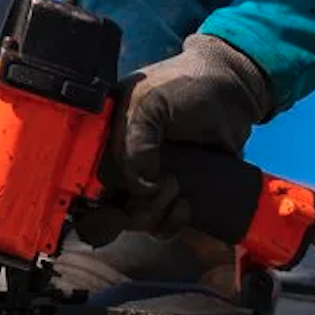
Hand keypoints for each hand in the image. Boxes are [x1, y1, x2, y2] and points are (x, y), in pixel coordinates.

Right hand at [77, 35, 272, 244]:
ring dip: (157, 213)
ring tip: (177, 186)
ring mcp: (146, 184)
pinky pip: (162, 228)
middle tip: (164, 182)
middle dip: (136, 207)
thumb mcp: (150, 103)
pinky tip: (186, 204)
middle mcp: (121, 165)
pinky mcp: (172, 199)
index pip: (85, 180)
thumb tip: (138, 189)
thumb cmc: (186, 86)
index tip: (122, 194)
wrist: (230, 93)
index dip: (95, 197)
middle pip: (110, 211)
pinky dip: (173, 224)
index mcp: (105, 139)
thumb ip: (132, 144)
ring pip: (136, 222)